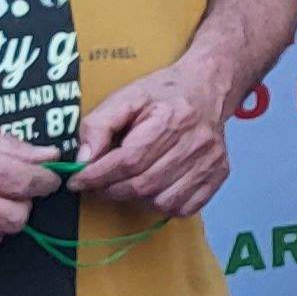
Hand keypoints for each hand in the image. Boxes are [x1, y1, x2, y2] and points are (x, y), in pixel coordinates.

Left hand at [70, 54, 238, 217]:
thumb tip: (83, 159)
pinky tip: (154, 187)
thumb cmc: (162, 93)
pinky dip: (162, 204)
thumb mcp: (125, 98)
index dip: (98, 175)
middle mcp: (195, 142)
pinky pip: (183, 208)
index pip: (129, 160)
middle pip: (143, 184)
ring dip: (136, 198)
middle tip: (96, 184)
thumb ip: (98, 125)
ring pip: (161, 201)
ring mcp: (210, 161)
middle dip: (111, 189)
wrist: (207, 88)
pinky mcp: (219, 175)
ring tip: (127, 182)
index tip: (77, 181)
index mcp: (171, 118)